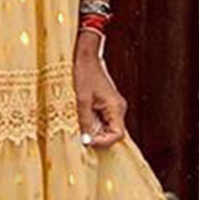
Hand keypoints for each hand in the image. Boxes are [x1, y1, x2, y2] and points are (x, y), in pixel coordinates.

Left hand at [72, 31, 127, 147]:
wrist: (86, 58)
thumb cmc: (84, 75)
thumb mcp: (82, 101)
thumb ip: (85, 121)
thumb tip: (87, 140)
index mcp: (115, 107)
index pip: (117, 135)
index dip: (103, 142)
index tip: (88, 141)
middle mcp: (118, 108)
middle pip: (112, 132)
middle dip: (97, 136)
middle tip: (81, 133)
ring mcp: (113, 106)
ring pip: (106, 127)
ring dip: (94, 129)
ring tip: (80, 123)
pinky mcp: (107, 104)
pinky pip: (102, 119)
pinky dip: (93, 122)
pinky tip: (82, 117)